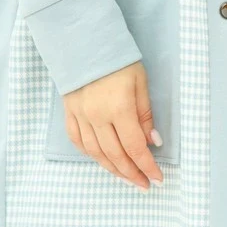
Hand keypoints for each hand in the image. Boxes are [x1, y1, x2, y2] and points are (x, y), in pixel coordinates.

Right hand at [60, 60, 164, 188]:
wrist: (84, 42)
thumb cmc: (118, 60)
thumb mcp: (140, 83)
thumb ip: (145, 115)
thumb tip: (152, 143)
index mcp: (119, 108)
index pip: (135, 147)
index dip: (147, 166)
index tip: (157, 178)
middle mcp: (97, 117)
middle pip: (115, 155)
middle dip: (132, 174)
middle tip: (144, 184)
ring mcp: (80, 116)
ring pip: (96, 153)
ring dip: (112, 169)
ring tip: (126, 177)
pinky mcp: (69, 112)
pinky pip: (78, 141)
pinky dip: (91, 154)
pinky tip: (102, 160)